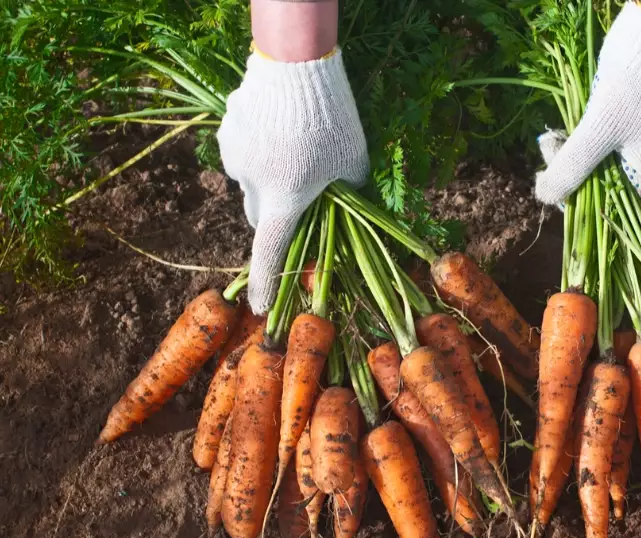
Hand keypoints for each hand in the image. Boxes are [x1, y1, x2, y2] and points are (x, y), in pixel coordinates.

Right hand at [217, 48, 367, 313]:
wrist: (298, 65)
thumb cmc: (334, 119)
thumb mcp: (353, 163)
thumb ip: (347, 194)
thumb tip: (345, 210)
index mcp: (284, 199)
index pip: (270, 253)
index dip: (265, 284)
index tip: (259, 310)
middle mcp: (252, 184)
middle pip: (261, 217)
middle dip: (278, 216)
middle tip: (302, 198)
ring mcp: (235, 156)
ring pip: (251, 183)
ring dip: (269, 180)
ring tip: (295, 149)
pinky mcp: (227, 131)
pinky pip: (243, 152)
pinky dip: (259, 151)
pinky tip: (279, 129)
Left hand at [534, 3, 640, 224]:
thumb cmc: (630, 84)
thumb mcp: (595, 130)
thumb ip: (571, 167)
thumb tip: (546, 197)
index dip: (622, 228)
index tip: (587, 222)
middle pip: (618, 188)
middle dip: (583, 185)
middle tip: (554, 173)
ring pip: (607, 161)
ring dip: (577, 159)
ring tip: (552, 145)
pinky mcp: (634, 111)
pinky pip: (606, 138)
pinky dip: (584, 138)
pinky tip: (563, 130)